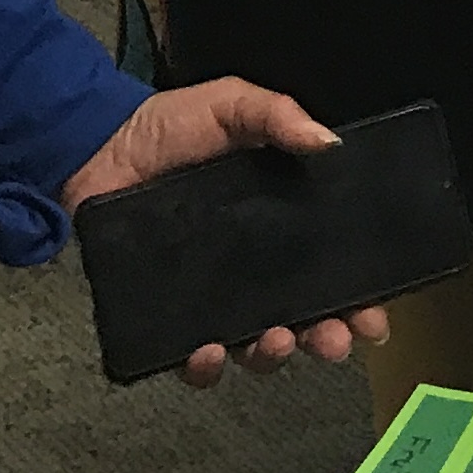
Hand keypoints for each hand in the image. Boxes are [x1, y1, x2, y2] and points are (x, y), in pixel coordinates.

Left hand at [63, 83, 390, 385]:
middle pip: (304, 318)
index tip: (373, 314)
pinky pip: (191, 357)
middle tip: (333, 338)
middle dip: (326, 337)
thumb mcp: (233, 106)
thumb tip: (329, 142)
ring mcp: (212, 296)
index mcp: (281, 222)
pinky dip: (206, 366)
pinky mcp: (168, 315)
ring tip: (275, 340)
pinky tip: (211, 351)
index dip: (357, 296)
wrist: (98, 145)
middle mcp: (253, 267)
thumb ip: (279, 117)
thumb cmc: (169, 126)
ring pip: (255, 346)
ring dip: (273, 355)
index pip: (331, 268)